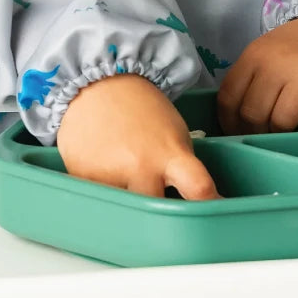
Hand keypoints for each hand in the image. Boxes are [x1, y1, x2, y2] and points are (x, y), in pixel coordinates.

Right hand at [57, 74, 219, 199]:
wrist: (97, 84)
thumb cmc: (140, 108)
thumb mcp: (173, 132)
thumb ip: (181, 167)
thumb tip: (192, 201)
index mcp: (170, 153)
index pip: (198, 187)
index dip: (211, 205)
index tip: (215, 214)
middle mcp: (140, 167)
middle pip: (158, 214)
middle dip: (161, 211)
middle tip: (156, 196)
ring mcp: (109, 176)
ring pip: (126, 212)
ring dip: (129, 201)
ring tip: (123, 171)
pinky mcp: (82, 178)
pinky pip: (99, 202)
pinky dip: (104, 191)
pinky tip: (103, 167)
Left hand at [217, 16, 297, 134]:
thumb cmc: (288, 51)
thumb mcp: (260, 58)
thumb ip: (245, 85)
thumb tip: (233, 128)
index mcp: (254, 56)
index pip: (229, 100)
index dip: (230, 124)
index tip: (237, 133)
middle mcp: (278, 62)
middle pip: (254, 115)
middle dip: (257, 132)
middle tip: (264, 134)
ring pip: (283, 122)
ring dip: (283, 133)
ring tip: (287, 127)